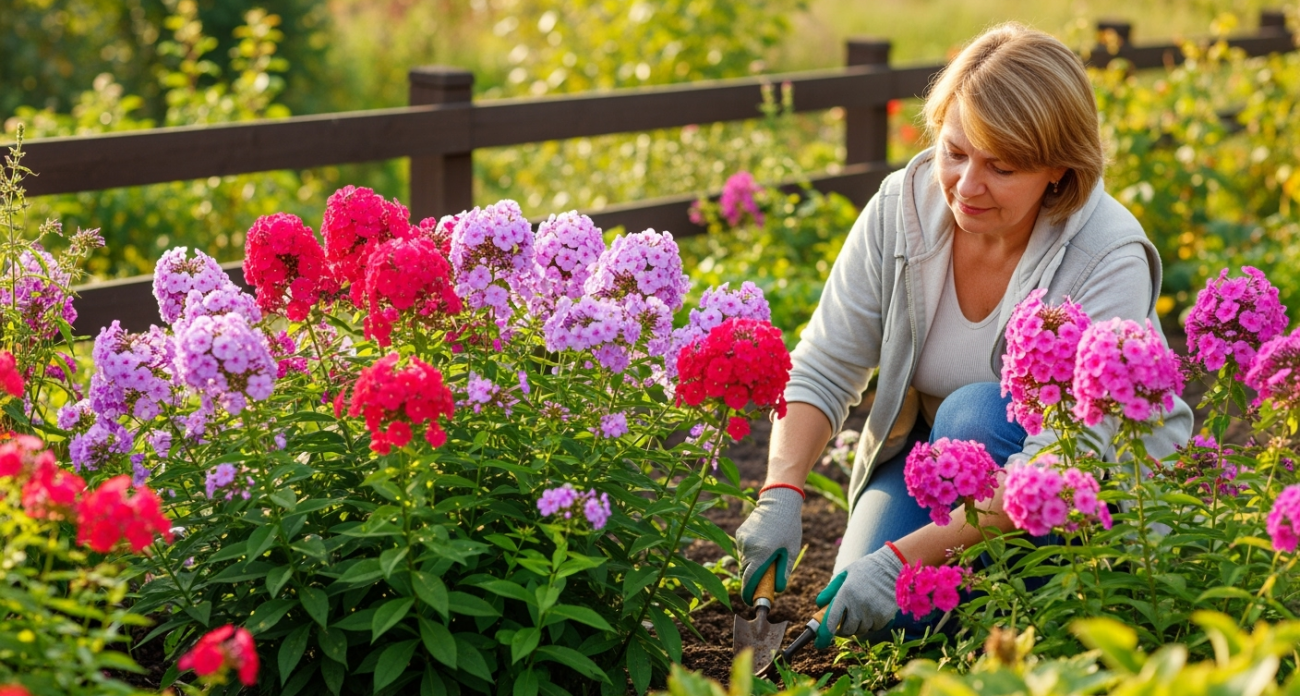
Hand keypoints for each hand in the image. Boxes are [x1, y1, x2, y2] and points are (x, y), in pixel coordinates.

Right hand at [734, 486, 802, 603]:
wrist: (779, 502)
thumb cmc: (789, 527)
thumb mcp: (790, 551)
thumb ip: (783, 572)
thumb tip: (777, 589)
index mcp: (761, 554)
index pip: (749, 581)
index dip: (749, 594)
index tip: (751, 601)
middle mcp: (748, 548)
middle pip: (745, 572)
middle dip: (753, 580)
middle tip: (765, 581)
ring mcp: (742, 540)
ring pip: (744, 561)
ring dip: (753, 565)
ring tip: (768, 556)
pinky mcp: (740, 534)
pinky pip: (743, 550)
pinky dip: (751, 553)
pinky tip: (763, 544)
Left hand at [814, 545, 902, 647]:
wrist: (892, 568)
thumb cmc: (865, 570)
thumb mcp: (844, 574)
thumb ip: (830, 590)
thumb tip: (819, 605)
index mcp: (846, 593)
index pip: (831, 621)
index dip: (824, 634)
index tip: (819, 642)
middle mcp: (858, 605)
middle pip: (845, 630)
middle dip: (841, 629)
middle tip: (842, 621)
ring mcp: (872, 613)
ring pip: (859, 630)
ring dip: (856, 625)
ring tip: (860, 608)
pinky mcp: (884, 618)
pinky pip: (872, 628)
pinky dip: (869, 623)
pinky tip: (872, 608)